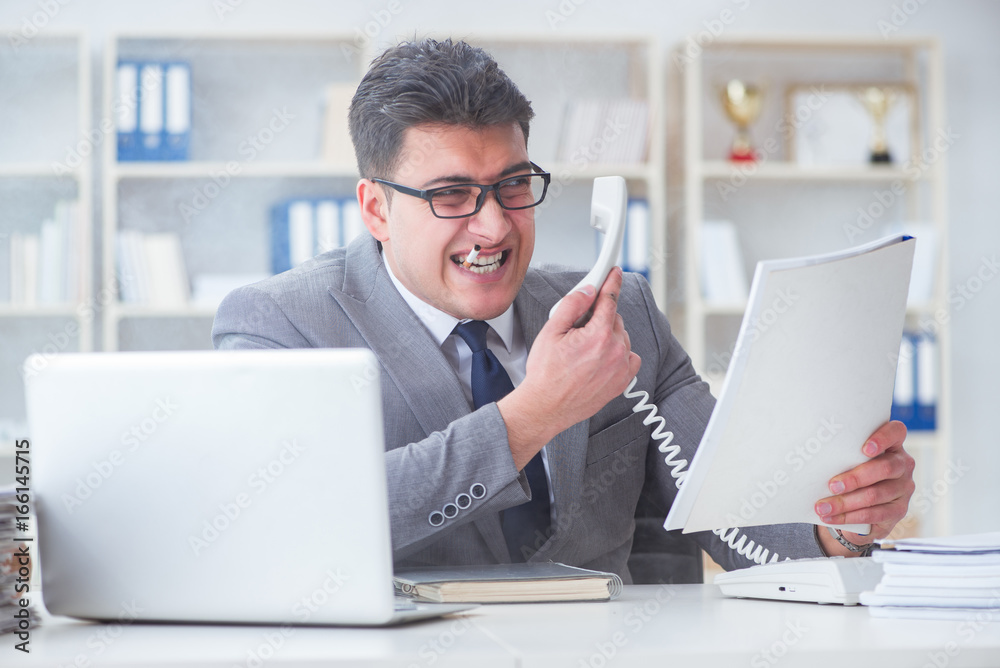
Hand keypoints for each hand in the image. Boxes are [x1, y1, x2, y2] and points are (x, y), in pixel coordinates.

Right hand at [498, 267, 640, 468]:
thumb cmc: (546, 374)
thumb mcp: (551, 332)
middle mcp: (616, 351)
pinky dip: (618, 355)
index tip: (614, 272)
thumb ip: (571, 306)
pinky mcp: (622, 382)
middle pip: (615, 319)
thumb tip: (586, 291)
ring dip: (608, 338)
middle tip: (578, 330)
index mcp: (599, 335)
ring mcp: (621, 368)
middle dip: (599, 319)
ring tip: (585, 351)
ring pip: (622, 338)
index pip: (610, 299)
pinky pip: (629, 358)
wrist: (546, 407)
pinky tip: (598, 361)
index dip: (611, 282)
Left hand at [815, 420, 913, 553]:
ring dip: (845, 502)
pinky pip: (874, 515)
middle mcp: (902, 465)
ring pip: (875, 495)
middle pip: (885, 468)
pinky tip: (831, 517)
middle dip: (855, 478)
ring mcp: (903, 488)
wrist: (862, 505)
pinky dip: (849, 517)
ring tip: (822, 506)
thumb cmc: (850, 472)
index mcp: (892, 445)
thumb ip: (841, 454)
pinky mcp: (898, 510)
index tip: (864, 449)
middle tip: (832, 486)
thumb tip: (811, 455)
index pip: (896, 432)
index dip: (882, 438)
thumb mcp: (848, 459)